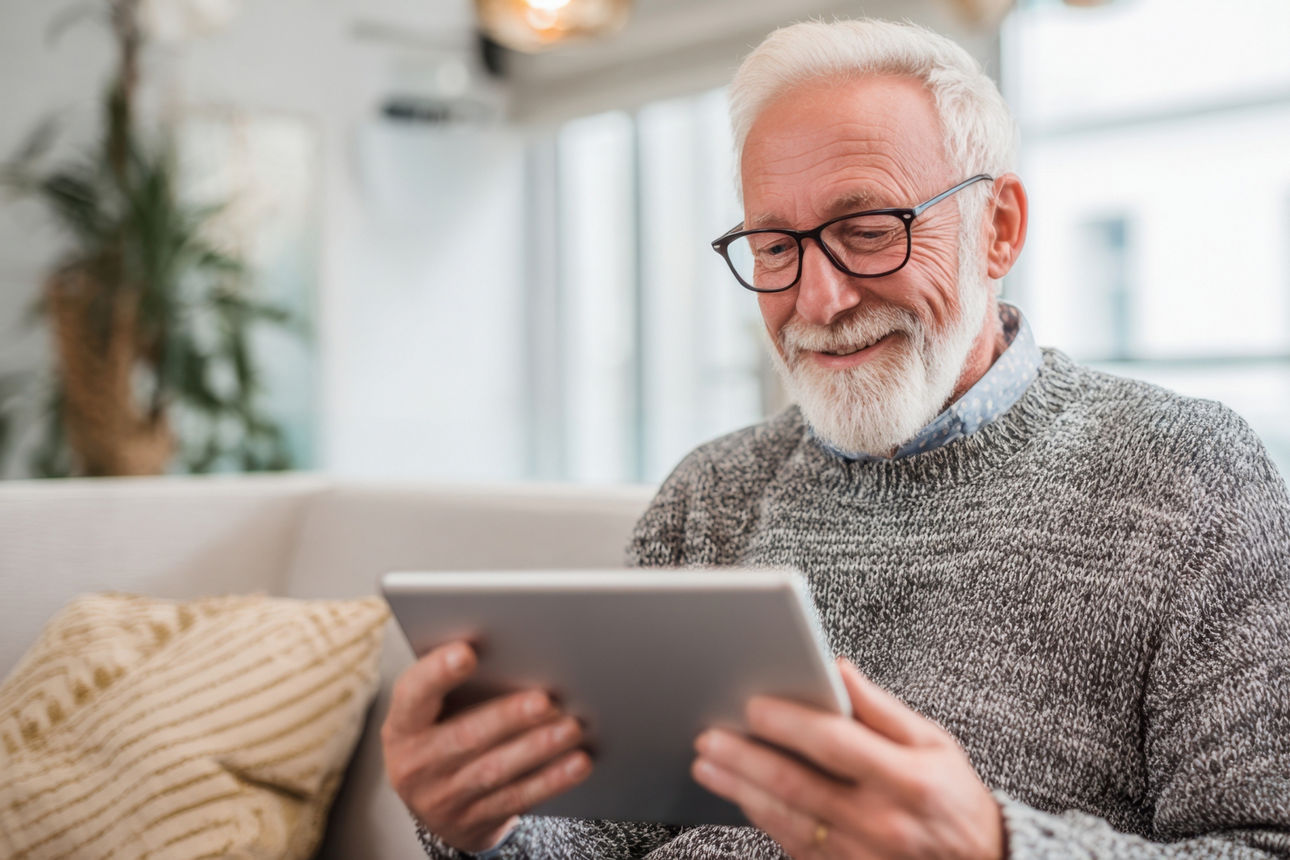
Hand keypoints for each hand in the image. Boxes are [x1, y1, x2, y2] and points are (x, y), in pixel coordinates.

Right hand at [381, 641, 592, 852]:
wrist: (434, 804)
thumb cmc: (439, 734)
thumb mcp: (431, 713)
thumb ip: (456, 685)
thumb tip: (512, 649)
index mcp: (403, 726)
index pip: (413, 694)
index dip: (437, 673)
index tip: (466, 652)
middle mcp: (416, 765)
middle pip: (465, 737)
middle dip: (507, 717)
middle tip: (544, 700)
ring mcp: (443, 799)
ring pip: (495, 771)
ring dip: (537, 748)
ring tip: (570, 728)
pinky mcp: (473, 822)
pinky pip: (517, 799)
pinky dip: (551, 780)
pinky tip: (577, 762)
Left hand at [691, 659, 1002, 859]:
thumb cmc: (952, 795)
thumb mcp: (933, 742)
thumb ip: (881, 708)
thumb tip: (837, 668)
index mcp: (908, 780)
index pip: (836, 744)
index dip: (790, 723)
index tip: (753, 704)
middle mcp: (882, 823)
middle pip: (797, 786)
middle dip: (746, 758)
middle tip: (709, 735)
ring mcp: (863, 857)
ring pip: (787, 821)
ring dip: (741, 790)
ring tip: (708, 763)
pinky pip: (796, 846)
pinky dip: (763, 818)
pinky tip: (741, 795)